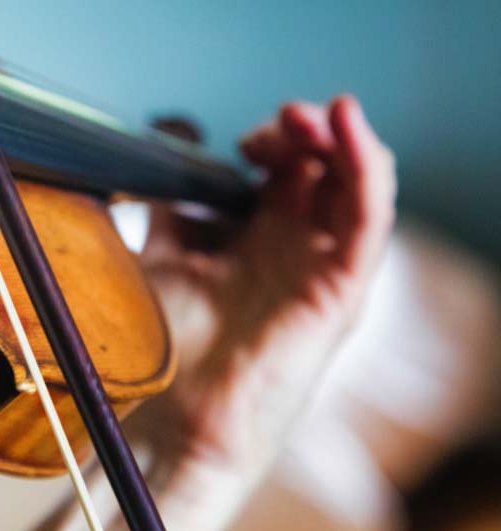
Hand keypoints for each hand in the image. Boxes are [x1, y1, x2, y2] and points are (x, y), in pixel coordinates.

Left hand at [126, 95, 395, 530]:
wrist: (171, 415)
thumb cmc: (165, 344)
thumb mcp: (162, 250)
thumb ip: (169, 197)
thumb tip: (170, 131)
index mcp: (257, 234)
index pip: (286, 166)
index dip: (270, 140)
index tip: (238, 144)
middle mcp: (295, 245)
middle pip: (323, 167)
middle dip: (302, 131)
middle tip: (275, 126)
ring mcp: (319, 266)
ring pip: (355, 185)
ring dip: (340, 139)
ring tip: (313, 114)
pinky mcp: (339, 290)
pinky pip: (367, 221)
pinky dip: (365, 169)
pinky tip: (346, 128)